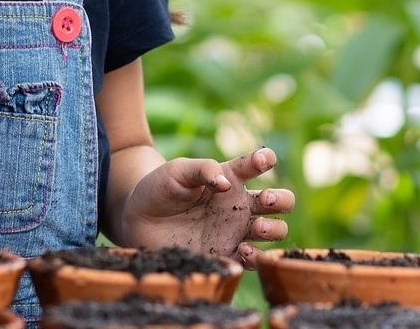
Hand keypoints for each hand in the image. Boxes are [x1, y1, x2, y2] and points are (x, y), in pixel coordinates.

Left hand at [119, 147, 294, 268]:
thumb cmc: (160, 188)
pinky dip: (256, 256)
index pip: (258, 164)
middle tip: (265, 199)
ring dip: (274, 229)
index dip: (266, 160)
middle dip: (282, 199)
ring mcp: (236, 231)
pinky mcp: (225, 254)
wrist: (137, 219)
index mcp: (231, 178)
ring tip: (255, 228)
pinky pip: (253, 260)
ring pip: (275, 231)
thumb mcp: (177, 171)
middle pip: (281, 201)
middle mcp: (239, 205)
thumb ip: (203, 170)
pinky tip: (243, 248)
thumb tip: (226, 183)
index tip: (262, 161)